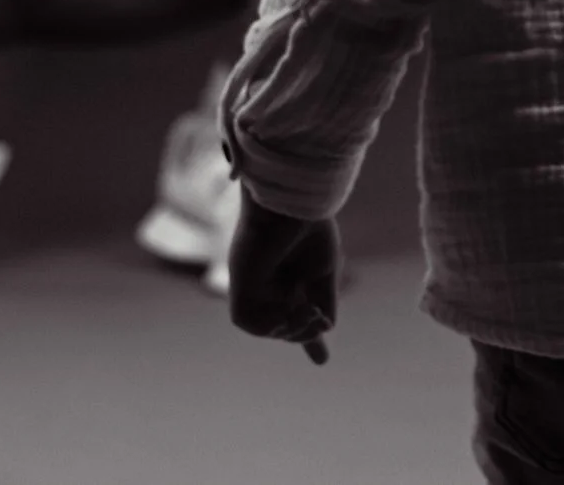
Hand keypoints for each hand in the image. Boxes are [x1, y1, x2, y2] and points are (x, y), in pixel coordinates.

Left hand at [227, 190, 341, 364]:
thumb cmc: (309, 228)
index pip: (298, 313)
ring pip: (264, 326)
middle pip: (283, 324)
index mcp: (291, 276)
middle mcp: (269, 282)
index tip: (321, 361)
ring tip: (308, 313)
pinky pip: (245, 319)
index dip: (308, 336)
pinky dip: (267, 325)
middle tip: (319, 319)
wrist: (293, 203)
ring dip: (288, 330)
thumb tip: (324, 330)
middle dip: (303, 333)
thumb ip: (323, 301)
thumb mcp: (323, 272)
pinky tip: (287, 313)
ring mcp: (252, 283)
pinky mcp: (239, 282)